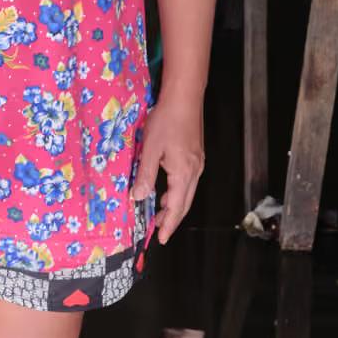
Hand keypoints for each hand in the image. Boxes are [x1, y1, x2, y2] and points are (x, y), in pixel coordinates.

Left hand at [129, 96, 203, 244]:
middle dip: (172, 220)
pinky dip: (177, 193)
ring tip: (160, 215)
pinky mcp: (196, 156)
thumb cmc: (166, 120)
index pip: (175, 207)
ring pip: (187, 193)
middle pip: (185, 204)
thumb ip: (146, 175)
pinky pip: (188, 182)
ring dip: (174, 206)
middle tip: (161, 233)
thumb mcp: (150, 149)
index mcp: (183, 173)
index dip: (168, 224)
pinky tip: (166, 191)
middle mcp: (194, 172)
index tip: (161, 239)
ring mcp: (197, 163)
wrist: (184, 98)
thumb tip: (139, 197)